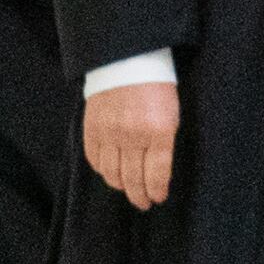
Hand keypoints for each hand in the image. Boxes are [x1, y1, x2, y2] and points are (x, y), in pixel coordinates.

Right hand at [83, 81, 178, 210]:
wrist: (127, 59)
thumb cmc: (156, 86)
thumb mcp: (171, 113)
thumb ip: (164, 142)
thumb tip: (157, 172)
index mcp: (159, 131)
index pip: (157, 174)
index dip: (157, 191)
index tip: (158, 198)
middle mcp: (132, 135)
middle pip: (133, 178)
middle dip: (140, 196)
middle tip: (143, 204)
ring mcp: (109, 132)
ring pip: (112, 173)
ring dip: (121, 186)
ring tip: (127, 190)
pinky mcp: (92, 127)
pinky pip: (94, 158)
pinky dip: (102, 170)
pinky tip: (109, 173)